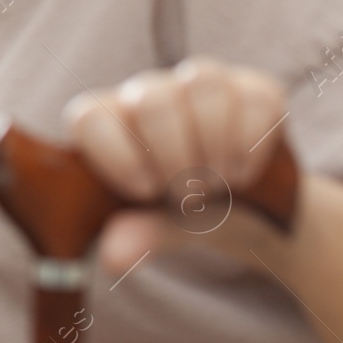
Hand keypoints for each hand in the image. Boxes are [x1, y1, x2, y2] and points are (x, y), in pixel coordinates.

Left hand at [66, 57, 289, 272]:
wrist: (249, 215)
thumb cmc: (183, 213)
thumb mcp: (160, 227)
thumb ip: (138, 233)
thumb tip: (115, 260)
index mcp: (108, 123)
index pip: (89, 117)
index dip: (118, 156)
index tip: (145, 192)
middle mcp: (147, 93)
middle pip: (149, 98)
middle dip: (175, 156)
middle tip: (188, 193)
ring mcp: (198, 84)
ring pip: (201, 82)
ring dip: (214, 142)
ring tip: (219, 181)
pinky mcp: (250, 87)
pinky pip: (253, 96)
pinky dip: (251, 142)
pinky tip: (245, 173)